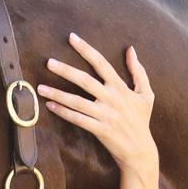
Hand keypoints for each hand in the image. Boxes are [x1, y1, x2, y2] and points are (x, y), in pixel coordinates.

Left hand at [37, 32, 157, 176]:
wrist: (140, 150)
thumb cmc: (141, 120)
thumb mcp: (146, 94)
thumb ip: (138, 71)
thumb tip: (131, 49)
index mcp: (121, 88)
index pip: (101, 64)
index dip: (86, 50)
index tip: (72, 38)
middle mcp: (112, 99)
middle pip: (85, 80)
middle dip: (66, 70)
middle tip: (49, 62)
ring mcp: (105, 115)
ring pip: (77, 102)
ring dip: (57, 94)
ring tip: (41, 87)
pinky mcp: (99, 129)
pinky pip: (77, 119)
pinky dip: (63, 112)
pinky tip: (50, 106)